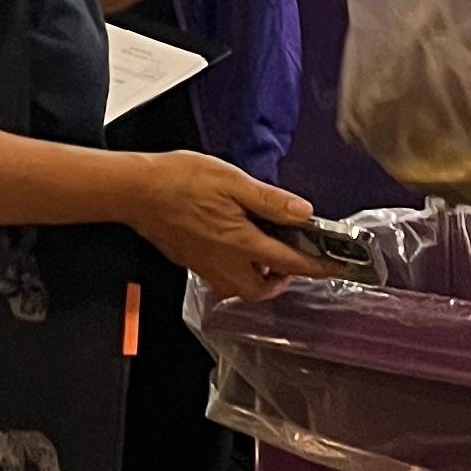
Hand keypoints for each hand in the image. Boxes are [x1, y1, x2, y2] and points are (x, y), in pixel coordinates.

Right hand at [118, 151, 320, 300]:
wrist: (135, 191)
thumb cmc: (178, 181)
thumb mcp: (232, 181)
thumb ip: (270, 200)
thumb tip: (303, 213)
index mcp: (240, 242)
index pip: (290, 263)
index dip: (318, 265)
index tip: (335, 264)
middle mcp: (224, 262)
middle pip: (263, 289)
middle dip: (283, 280)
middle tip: (294, 258)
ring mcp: (206, 266)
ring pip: (241, 288)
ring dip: (260, 277)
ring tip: (265, 250)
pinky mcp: (192, 262)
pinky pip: (222, 279)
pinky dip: (237, 270)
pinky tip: (235, 244)